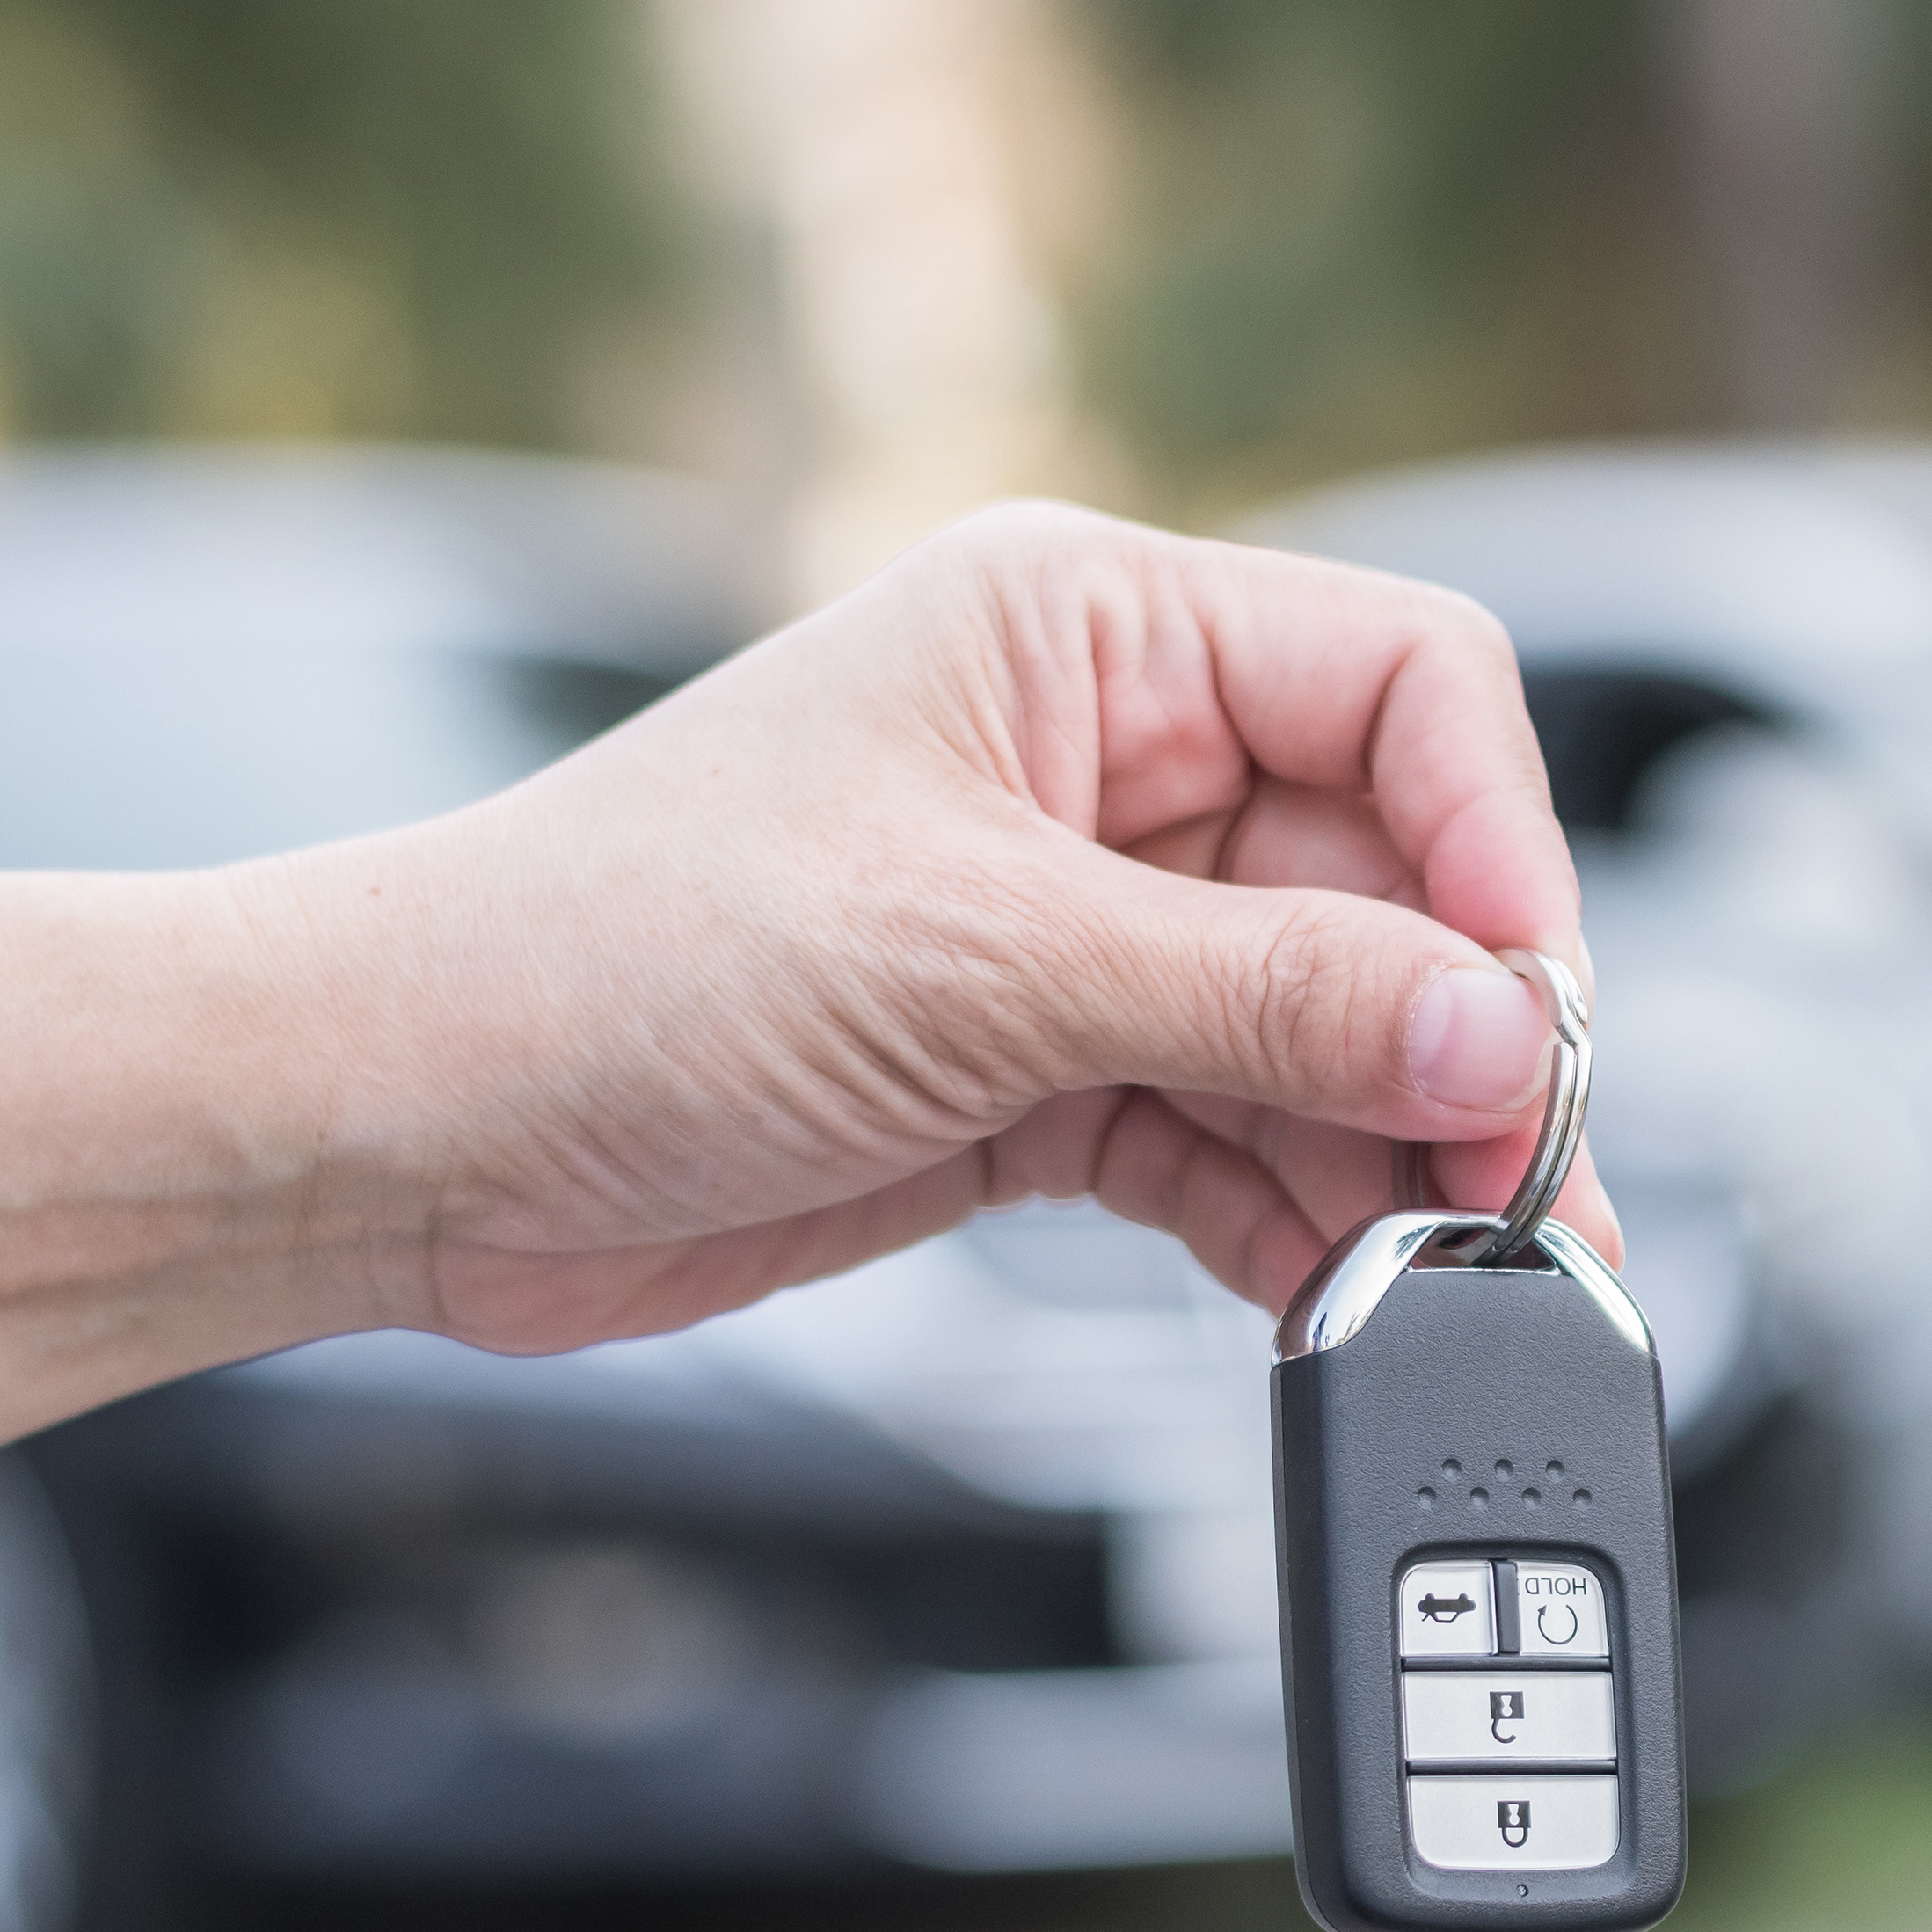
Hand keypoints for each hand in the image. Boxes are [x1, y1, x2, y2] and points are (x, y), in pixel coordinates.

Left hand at [300, 501, 1614, 1348]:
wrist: (401, 1131)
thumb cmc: (613, 956)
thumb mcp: (985, 963)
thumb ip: (1270, 998)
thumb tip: (1502, 1036)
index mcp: (1091, 633)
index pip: (1407, 686)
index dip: (1499, 848)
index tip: (1530, 1018)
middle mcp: (1111, 763)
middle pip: (1394, 884)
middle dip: (1463, 1046)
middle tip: (1530, 1196)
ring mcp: (1086, 927)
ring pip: (1333, 1037)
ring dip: (1397, 1163)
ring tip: (1458, 1280)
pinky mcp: (1050, 1073)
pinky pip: (1241, 1141)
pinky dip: (1297, 1224)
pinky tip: (1338, 1298)